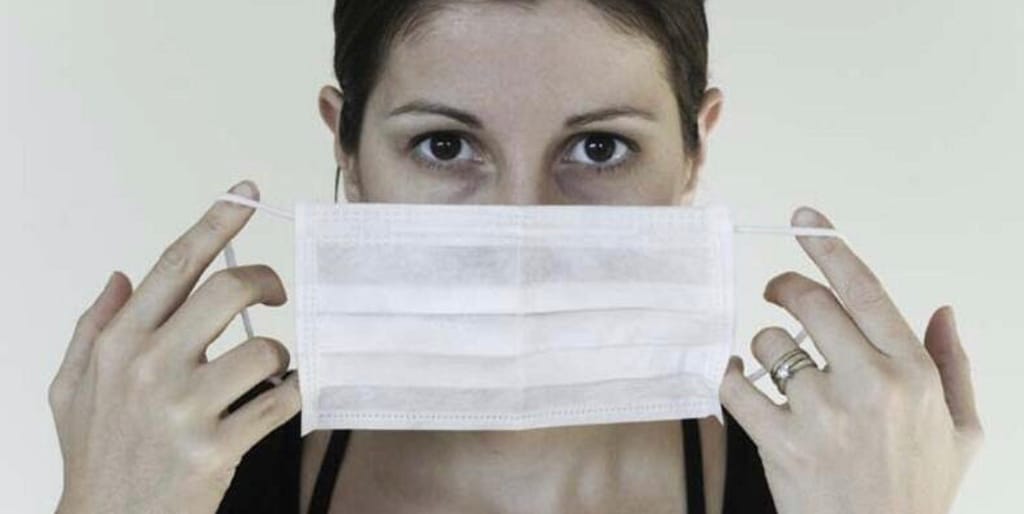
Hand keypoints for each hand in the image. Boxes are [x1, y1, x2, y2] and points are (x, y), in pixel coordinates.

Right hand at [48, 181, 299, 513]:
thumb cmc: (95, 456)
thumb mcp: (71, 389)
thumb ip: (93, 328)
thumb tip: (120, 276)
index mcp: (118, 343)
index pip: (177, 264)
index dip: (218, 222)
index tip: (247, 194)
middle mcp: (149, 366)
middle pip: (231, 289)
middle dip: (267, 283)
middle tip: (275, 296)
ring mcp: (183, 408)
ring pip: (266, 349)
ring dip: (277, 357)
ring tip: (265, 373)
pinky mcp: (215, 447)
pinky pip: (282, 402)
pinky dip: (292, 397)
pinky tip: (276, 402)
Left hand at [720, 207, 983, 513]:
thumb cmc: (918, 492)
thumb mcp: (961, 431)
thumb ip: (952, 366)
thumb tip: (942, 310)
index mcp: (913, 373)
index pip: (865, 290)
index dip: (830, 247)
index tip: (804, 219)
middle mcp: (870, 384)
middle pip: (809, 303)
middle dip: (784, 287)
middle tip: (776, 292)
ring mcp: (823, 414)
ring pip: (770, 343)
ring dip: (764, 345)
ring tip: (773, 365)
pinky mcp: (782, 442)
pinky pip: (736, 387)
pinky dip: (728, 376)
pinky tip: (735, 377)